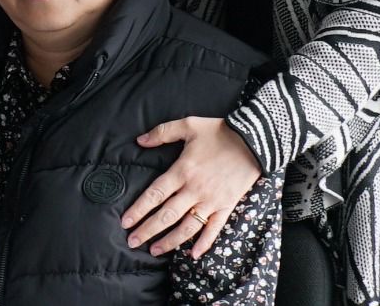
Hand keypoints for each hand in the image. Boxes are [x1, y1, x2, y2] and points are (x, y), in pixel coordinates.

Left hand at [121, 117, 260, 257]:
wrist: (254, 140)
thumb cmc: (219, 132)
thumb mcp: (188, 125)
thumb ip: (162, 132)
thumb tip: (140, 140)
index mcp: (182, 171)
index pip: (155, 195)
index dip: (138, 209)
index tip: (125, 222)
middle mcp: (194, 190)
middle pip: (166, 215)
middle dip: (148, 230)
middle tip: (132, 241)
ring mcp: (211, 201)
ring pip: (187, 227)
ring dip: (170, 241)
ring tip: (154, 250)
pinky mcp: (226, 206)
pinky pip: (214, 229)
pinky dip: (204, 243)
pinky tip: (192, 254)